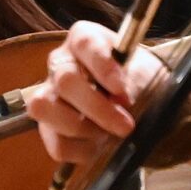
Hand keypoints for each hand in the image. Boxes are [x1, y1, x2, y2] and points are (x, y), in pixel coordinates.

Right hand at [26, 21, 169, 167]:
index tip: (122, 90)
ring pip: (45, 108)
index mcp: (84, 40)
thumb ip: (133, 82)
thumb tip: (120, 100)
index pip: (85, 43)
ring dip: (82, 128)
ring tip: (109, 134)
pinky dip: (81, 150)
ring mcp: (49, 95)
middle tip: (125, 125)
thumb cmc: (139, 82)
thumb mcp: (145, 76)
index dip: (102, 67)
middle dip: (97, 108)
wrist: (142, 106)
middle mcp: (60, 63)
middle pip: (65, 80)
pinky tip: (100, 146)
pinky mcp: (48, 127)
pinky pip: (55, 143)